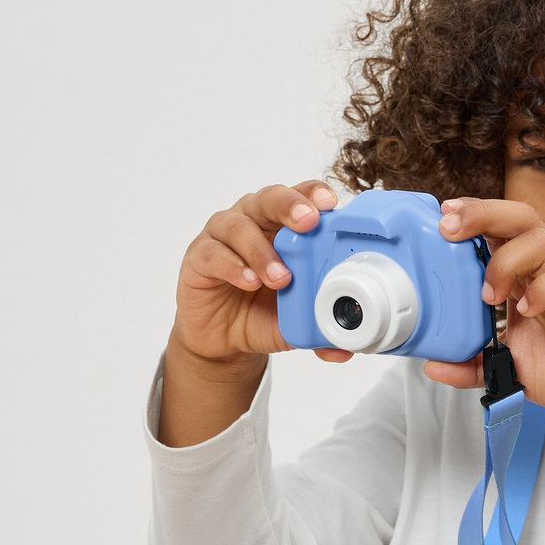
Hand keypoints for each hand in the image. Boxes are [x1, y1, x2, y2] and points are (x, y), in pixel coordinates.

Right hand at [171, 181, 353, 366]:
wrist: (225, 340)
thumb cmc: (265, 314)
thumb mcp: (299, 323)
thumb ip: (322, 329)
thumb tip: (345, 350)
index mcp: (285, 226)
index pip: (301, 196)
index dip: (314, 194)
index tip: (330, 204)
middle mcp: (254, 221)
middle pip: (270, 199)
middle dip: (290, 206)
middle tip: (308, 223)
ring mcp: (224, 236)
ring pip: (240, 225)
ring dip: (262, 250)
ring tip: (280, 278)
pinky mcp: (199, 257)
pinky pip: (213, 253)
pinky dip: (233, 266)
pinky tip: (248, 281)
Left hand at [427, 197, 544, 445]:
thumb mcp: (505, 368)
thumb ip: (471, 364)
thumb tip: (433, 365)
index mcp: (524, 277)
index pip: (500, 229)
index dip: (473, 216)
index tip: (442, 217)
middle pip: (520, 218)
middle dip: (483, 213)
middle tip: (450, 227)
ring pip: (542, 240)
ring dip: (507, 260)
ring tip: (490, 295)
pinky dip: (542, 290)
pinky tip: (527, 310)